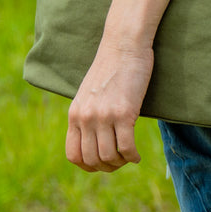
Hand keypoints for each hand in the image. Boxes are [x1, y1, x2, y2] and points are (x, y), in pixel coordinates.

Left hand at [66, 39, 153, 172]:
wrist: (124, 45)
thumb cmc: (111, 68)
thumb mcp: (89, 94)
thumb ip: (88, 115)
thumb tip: (95, 141)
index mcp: (75, 114)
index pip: (73, 155)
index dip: (88, 166)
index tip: (102, 164)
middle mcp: (86, 117)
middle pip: (92, 160)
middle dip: (107, 167)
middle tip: (120, 161)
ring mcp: (103, 116)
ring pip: (109, 157)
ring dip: (121, 163)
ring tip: (129, 156)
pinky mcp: (123, 113)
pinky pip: (126, 148)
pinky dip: (133, 156)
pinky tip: (137, 155)